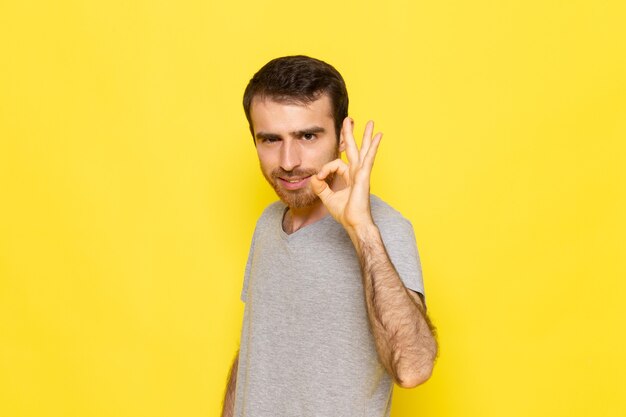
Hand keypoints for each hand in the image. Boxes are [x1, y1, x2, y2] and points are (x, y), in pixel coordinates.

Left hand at [310, 117, 382, 233]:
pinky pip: (368, 159)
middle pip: (353, 149)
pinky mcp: (364, 176)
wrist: (354, 223)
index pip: (336, 163)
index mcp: (349, 176)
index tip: (320, 178)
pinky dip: (373, 147)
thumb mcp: (327, 197)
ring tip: (370, 123)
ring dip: (366, 136)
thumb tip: (314, 177)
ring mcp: (362, 173)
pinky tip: (378, 137)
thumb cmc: (345, 213)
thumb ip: (320, 186)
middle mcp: (356, 172)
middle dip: (350, 134)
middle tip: (350, 120)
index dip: (325, 169)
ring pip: (363, 150)